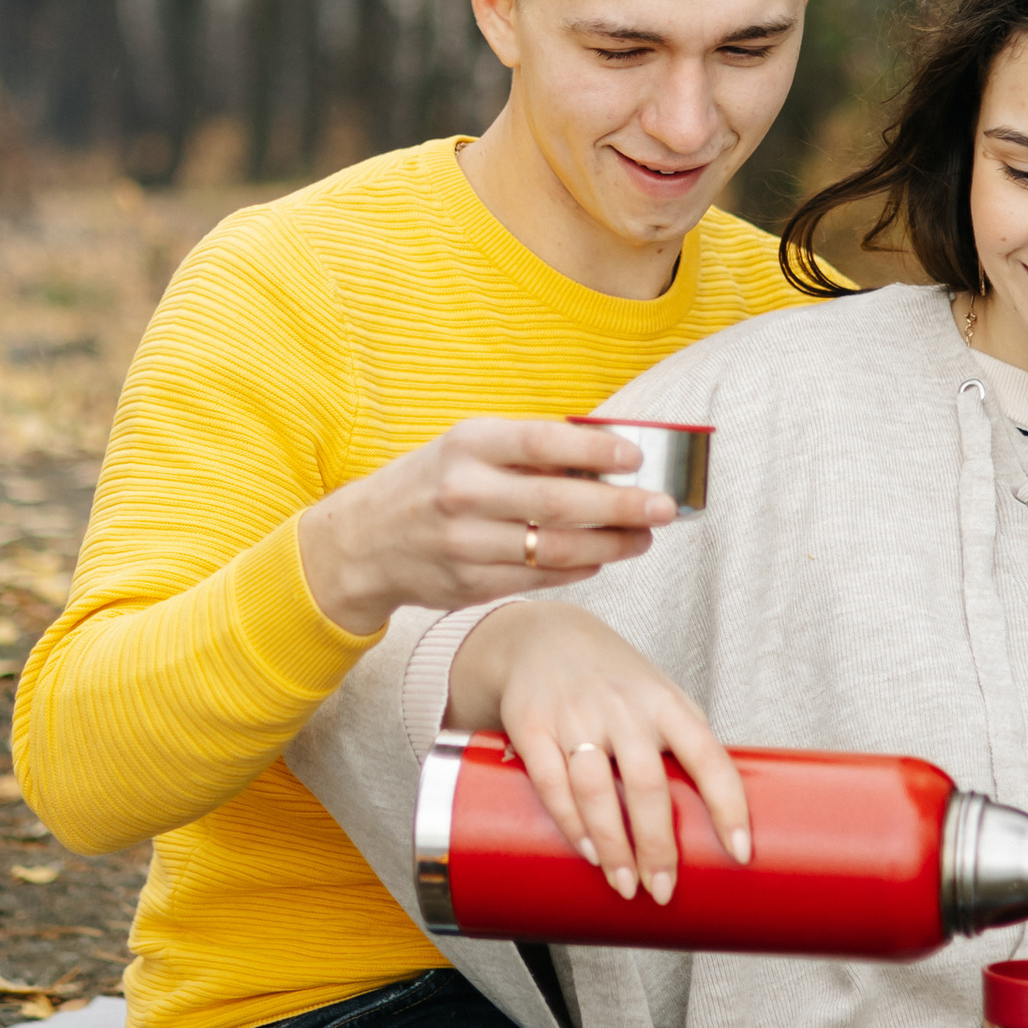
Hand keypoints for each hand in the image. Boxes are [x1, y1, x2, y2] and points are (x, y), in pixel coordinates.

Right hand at [296, 420, 666, 641]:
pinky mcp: (470, 584)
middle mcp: (463, 493)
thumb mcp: (466, 447)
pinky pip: (539, 578)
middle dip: (621, 506)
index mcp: (466, 445)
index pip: (542, 442)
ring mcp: (465, 544)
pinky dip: (578, 569)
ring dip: (610, 545)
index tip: (636, 456)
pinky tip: (603, 558)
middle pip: (559, 503)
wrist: (364, 541)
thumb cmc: (430, 482)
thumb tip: (604, 452)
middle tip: (663, 507)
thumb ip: (527, 450)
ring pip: (555, 549)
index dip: (596, 449)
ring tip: (643, 537)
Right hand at [446, 601, 748, 902]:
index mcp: (666, 703)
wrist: (543, 636)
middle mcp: (624, 706)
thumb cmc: (615, 683)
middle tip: (663, 890)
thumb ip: (682, 752)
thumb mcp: (659, 701)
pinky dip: (570, 822)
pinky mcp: (532, 724)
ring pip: (596, 789)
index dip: (728, 805)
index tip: (739, 853)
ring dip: (613, 844)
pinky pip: (550, 781)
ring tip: (625, 884)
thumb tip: (711, 829)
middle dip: (657, 846)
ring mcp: (575, 713)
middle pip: (647, 783)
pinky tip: (587, 851)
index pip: (707, 755)